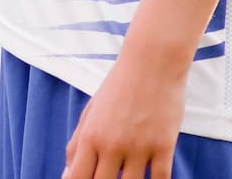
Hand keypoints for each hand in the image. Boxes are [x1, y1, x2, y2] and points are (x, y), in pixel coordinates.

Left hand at [62, 48, 184, 178]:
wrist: (150, 63)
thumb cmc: (118, 88)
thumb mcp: (91, 112)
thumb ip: (77, 143)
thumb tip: (67, 173)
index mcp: (90, 136)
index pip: (77, 177)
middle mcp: (112, 144)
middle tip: (108, 175)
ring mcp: (139, 147)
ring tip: (127, 174)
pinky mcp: (164, 146)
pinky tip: (151, 177)